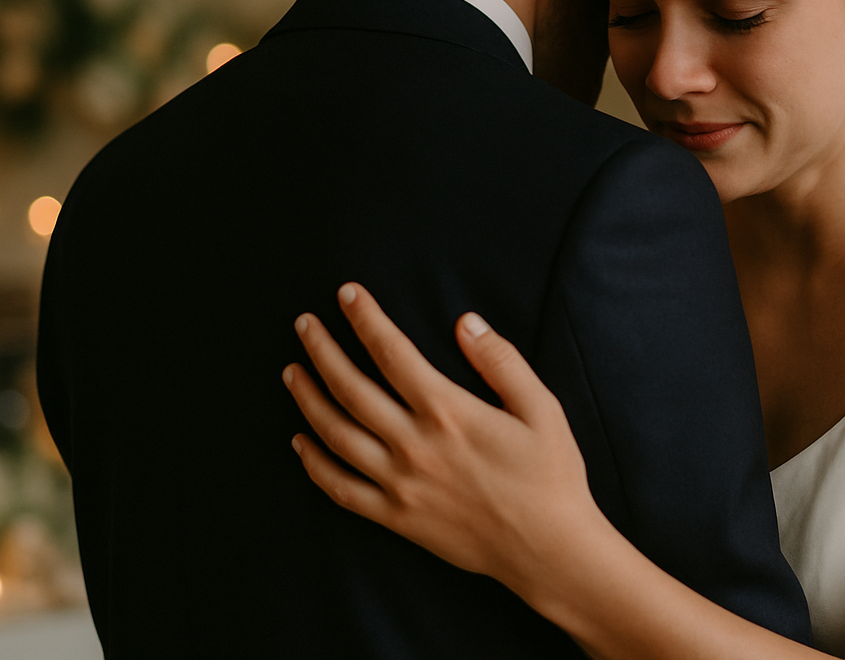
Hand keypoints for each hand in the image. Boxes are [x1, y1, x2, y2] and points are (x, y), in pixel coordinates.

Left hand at [283, 283, 604, 601]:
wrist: (548, 549)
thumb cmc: (551, 476)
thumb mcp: (541, 408)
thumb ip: (501, 362)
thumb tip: (466, 322)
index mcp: (448, 412)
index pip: (392, 353)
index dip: (365, 319)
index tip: (346, 294)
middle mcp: (415, 446)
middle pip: (351, 388)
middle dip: (323, 350)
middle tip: (304, 323)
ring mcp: (400, 485)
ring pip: (335, 434)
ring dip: (308, 399)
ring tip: (293, 371)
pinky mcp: (396, 518)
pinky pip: (341, 489)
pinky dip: (314, 464)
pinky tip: (301, 442)